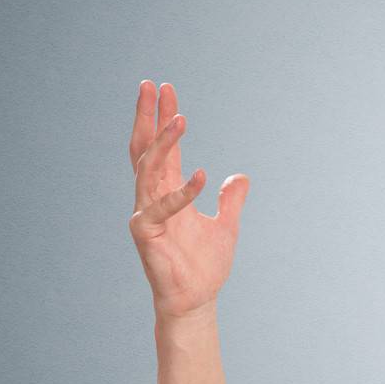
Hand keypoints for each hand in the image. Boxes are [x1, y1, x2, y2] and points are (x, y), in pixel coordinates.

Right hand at [127, 80, 248, 318]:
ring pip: (149, 168)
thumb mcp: (226, 224)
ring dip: (165, 142)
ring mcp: (146, 212)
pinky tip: (204, 175)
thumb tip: (239, 177)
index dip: (163, 118)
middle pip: (145, 148)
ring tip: (181, 117)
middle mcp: (152, 196)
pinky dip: (182, 191)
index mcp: (168, 191)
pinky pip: (160, 206)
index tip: (165, 89)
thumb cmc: (205, 265)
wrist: (197, 299)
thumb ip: (231, 199)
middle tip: (151, 85)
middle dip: (147, 116)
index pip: (162, 147)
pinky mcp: (146, 232)